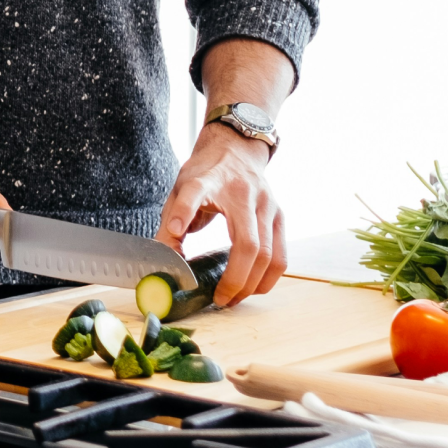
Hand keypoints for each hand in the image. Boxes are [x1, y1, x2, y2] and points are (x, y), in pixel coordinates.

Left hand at [156, 124, 285, 304]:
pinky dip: (268, 277)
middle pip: (248, 245)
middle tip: (219, 299)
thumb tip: (166, 262)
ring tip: (234, 298)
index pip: (195, 192)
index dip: (184, 211)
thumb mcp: (180, 188)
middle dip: (235, 280)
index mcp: (209, 180)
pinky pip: (281, 255)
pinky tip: (253, 286)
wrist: (236, 148)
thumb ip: (171, 222)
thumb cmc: (206, 173)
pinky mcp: (280, 215)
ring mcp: (266, 204)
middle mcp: (243, 192)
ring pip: (269, 255)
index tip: (175, 229)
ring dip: (253, 284)